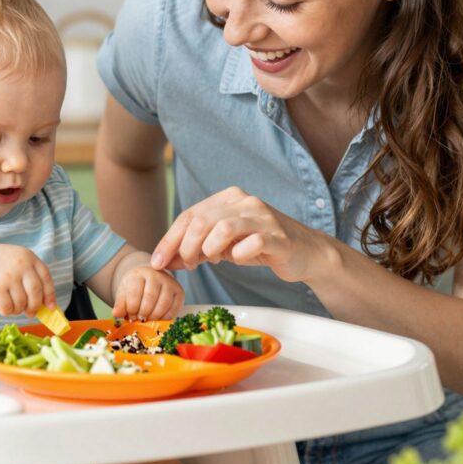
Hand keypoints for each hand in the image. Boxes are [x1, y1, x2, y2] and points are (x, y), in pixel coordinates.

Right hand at [0, 244, 55, 316]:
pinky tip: (4, 307)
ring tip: (13, 306)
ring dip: (18, 310)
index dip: (49, 295)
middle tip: (31, 313)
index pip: (46, 278)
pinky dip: (7, 311)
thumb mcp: (18, 261)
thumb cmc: (0, 265)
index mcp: (29, 257)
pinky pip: (8, 308)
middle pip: (35, 293)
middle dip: (34, 307)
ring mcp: (8, 276)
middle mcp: (21, 265)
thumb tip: (47, 305)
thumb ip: (32, 277)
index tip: (50, 307)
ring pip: (21, 303)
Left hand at [113, 266, 183, 320]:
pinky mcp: (179, 291)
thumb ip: (120, 303)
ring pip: (164, 302)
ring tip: (148, 320)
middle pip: (150, 297)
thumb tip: (117, 314)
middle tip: (140, 320)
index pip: (135, 292)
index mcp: (139, 274)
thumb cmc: (136, 287)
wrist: (150, 278)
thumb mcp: (124, 292)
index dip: (132, 308)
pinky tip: (159, 319)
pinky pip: (175, 307)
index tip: (130, 317)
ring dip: (155, 316)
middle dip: (143, 313)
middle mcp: (156, 275)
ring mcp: (169, 282)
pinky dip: (166, 317)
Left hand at [150, 186, 330, 283]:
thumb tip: (164, 261)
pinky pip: (252, 244)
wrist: (304, 253)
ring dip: (209, 250)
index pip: (190, 215)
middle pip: (202, 221)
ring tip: (211, 261)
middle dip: (186, 247)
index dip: (169, 239)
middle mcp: (244, 201)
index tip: (158, 262)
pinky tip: (238, 259)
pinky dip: (239, 255)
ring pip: (223, 228)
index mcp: (228, 198)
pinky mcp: (278, 236)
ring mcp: (263, 217)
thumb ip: (195, 249)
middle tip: (188, 266)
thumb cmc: (259, 247)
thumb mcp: (222, 246)